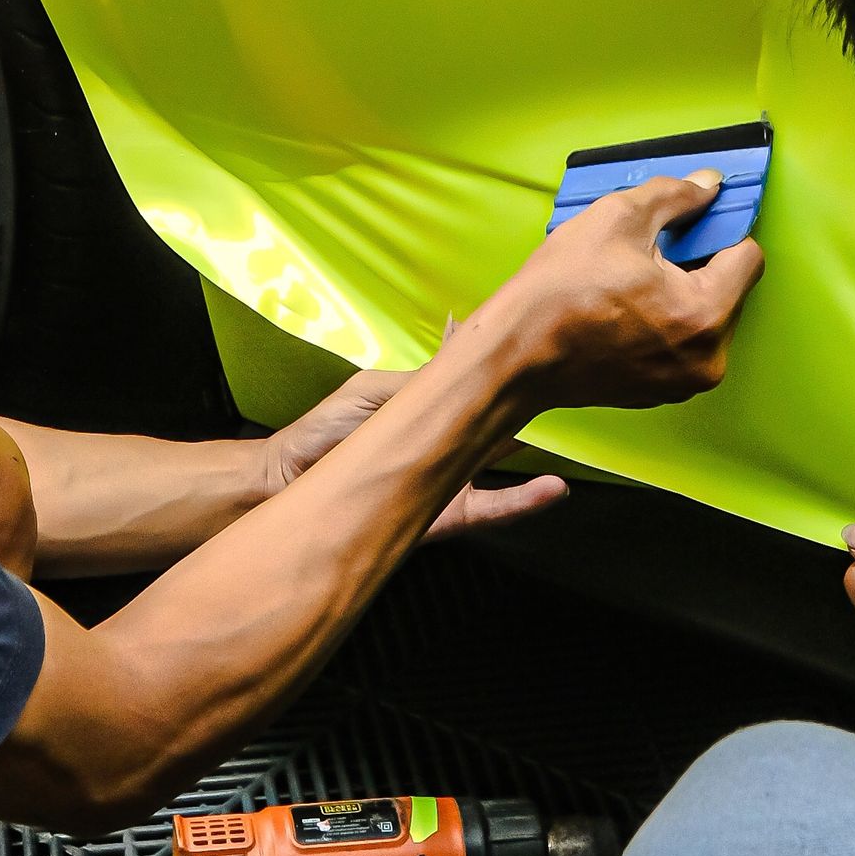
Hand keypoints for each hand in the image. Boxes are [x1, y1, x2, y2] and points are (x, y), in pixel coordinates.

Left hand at [265, 370, 568, 537]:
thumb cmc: (324, 433)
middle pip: (496, 419)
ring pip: (502, 462)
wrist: (289, 485)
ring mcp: (450, 478)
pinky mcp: (448, 514)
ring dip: (533, 446)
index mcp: (428, 409)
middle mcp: (445, 443)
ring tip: (565, 432)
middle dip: (526, 401)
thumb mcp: (373, 391)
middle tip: (561, 382)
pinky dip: (524, 501)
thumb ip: (421, 381)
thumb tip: (462, 353)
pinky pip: (493, 509)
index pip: (472, 382)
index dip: (498, 364)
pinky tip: (553, 488)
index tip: (532, 341)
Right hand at [478, 172, 762, 412]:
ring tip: (629, 281)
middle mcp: (705, 357)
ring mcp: (683, 381)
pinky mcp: (660, 391)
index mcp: (704, 314)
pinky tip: (623, 308)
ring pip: (703, 316)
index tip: (694, 220)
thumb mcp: (618, 217)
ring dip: (679, 292)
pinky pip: (680, 343)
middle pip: (728, 289)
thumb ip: (675, 195)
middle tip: (648, 250)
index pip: (748, 256)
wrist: (515, 354)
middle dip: (697, 263)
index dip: (721, 228)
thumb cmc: (559, 292)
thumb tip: (707, 186)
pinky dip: (662, 322)